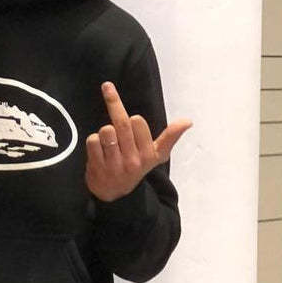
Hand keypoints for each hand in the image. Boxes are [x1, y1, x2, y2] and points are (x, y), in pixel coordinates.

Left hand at [85, 80, 192, 202]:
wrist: (115, 195)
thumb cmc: (136, 167)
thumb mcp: (156, 156)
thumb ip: (170, 137)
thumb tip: (188, 121)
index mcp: (148, 155)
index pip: (138, 122)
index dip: (133, 119)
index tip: (131, 119)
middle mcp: (132, 161)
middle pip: (121, 123)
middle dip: (113, 103)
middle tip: (107, 87)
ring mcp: (114, 166)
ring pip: (106, 131)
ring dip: (104, 130)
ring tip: (107, 139)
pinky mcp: (98, 168)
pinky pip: (93, 141)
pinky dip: (93, 141)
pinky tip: (98, 151)